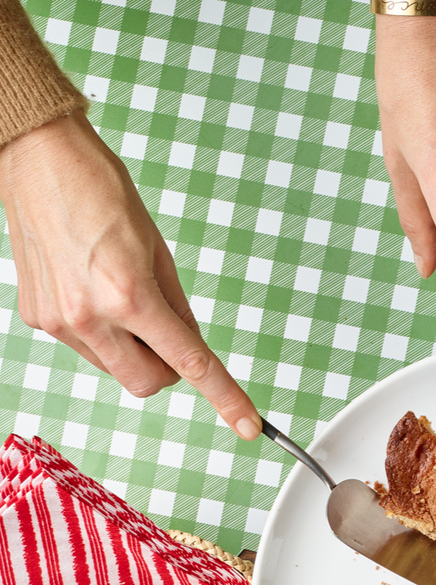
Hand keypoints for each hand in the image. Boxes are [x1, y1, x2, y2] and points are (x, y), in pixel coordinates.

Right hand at [0, 112, 260, 439]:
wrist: (38, 159)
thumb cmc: (100, 192)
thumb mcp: (159, 250)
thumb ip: (179, 308)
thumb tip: (191, 348)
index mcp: (130, 296)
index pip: (190, 364)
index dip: (226, 398)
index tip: (248, 425)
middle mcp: (90, 316)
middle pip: (150, 383)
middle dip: (167, 368)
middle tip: (167, 331)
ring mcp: (59, 321)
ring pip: (118, 369)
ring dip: (132, 349)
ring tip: (119, 294)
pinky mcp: (38, 317)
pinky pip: (87, 348)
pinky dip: (102, 333)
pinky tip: (90, 289)